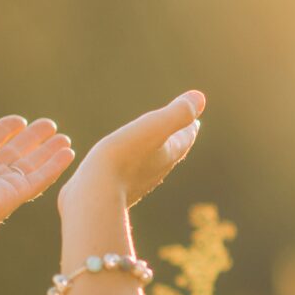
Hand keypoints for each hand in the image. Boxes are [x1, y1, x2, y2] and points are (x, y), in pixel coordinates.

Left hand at [0, 109, 74, 223]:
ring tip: (65, 137)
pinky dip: (55, 165)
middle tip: (50, 125)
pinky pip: (41, 177)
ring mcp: (4, 182)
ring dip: (49, 150)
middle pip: (16, 150)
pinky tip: (68, 152)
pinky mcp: (19, 193)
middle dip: (33, 138)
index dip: (5, 129)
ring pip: (32, 163)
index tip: (19, 120)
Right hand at [59, 91, 205, 210]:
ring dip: (157, 153)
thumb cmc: (123, 157)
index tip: (196, 121)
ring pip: (152, 165)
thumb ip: (177, 113)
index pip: (184, 138)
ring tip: (156, 146)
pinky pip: (130, 175)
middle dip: (178, 140)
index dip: (190, 127)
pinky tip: (123, 167)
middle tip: (183, 132)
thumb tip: (200, 97)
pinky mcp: (116, 191)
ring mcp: (137, 183)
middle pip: (173, 152)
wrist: (94, 197)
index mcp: (168, 155)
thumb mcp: (153, 127)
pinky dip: (134, 165)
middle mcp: (156, 171)